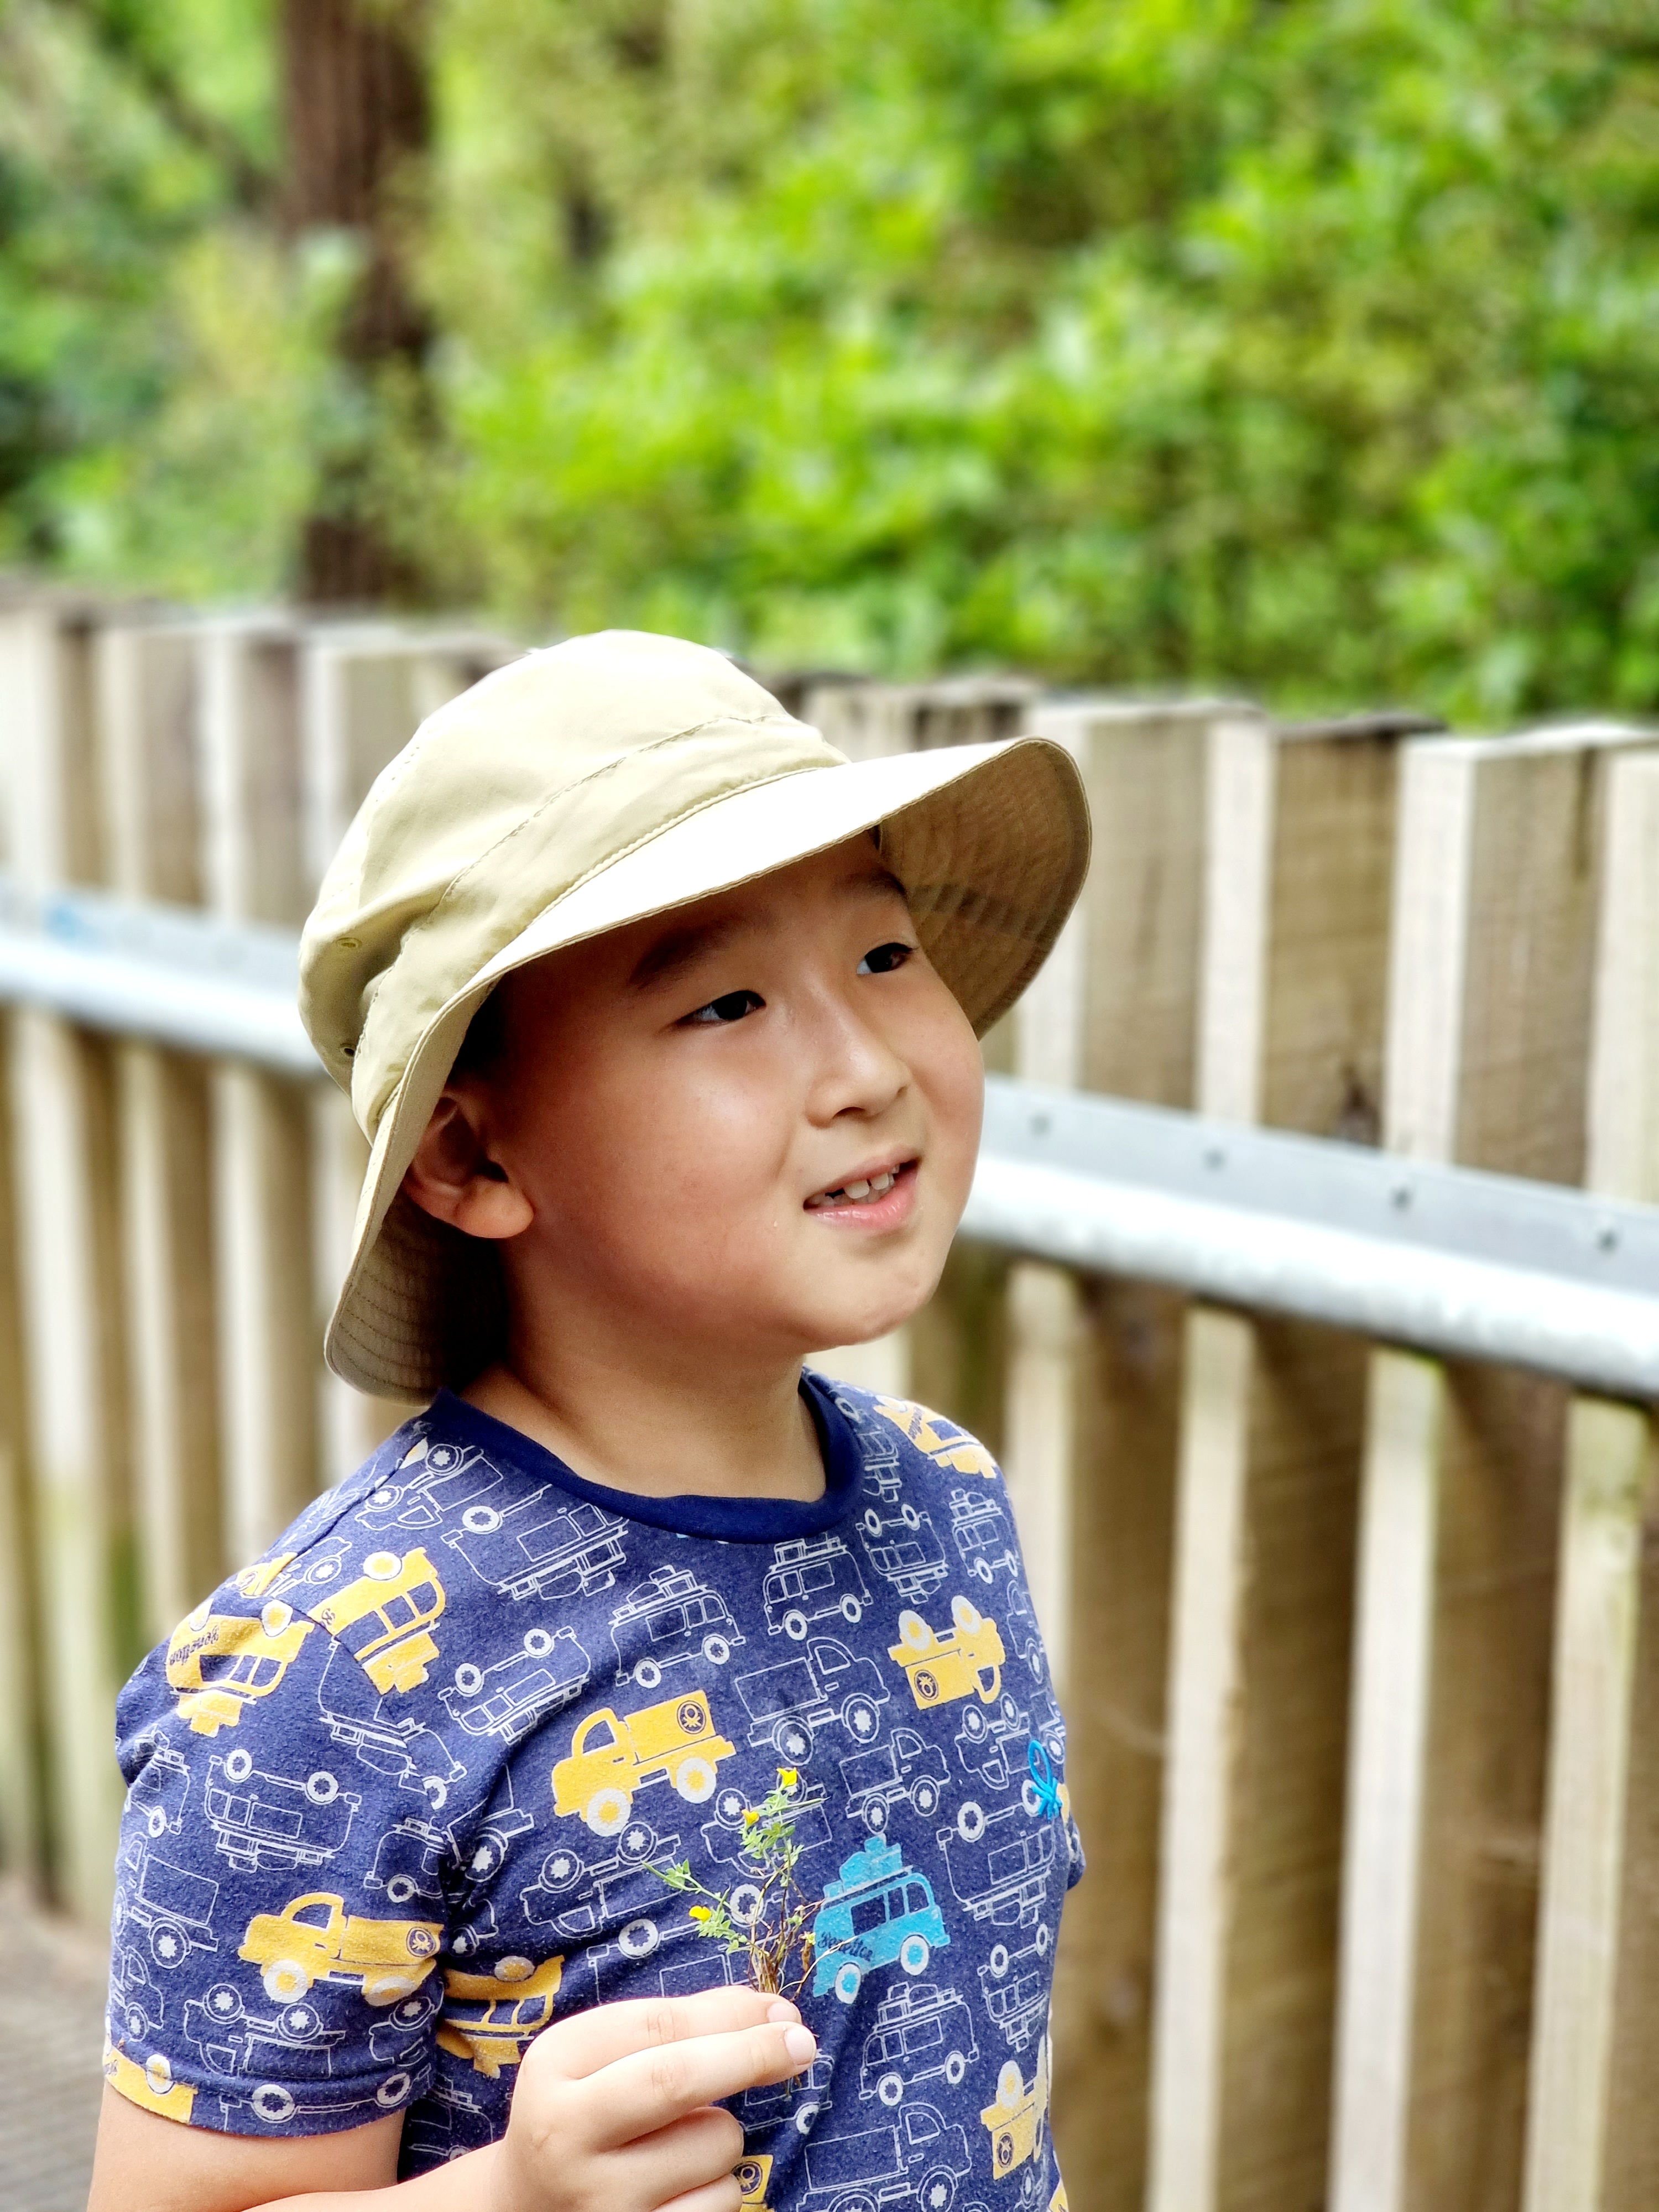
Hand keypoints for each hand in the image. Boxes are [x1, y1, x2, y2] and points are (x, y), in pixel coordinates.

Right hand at [488, 1987, 816, 2211]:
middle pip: (677, 2081)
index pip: (657, 2027)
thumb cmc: (588, 2111)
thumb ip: (678, 2025)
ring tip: (681, 2142)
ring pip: (712, 2146)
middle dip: (750, 2055)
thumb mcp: (605, 2055)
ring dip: (723, 2135)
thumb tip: (774, 2013)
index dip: (732, 2015)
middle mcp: (563, 2135)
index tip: (783, 2010)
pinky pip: (718, 2205)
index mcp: (555, 2065)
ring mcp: (595, 2202)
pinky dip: (718, 2189)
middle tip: (800, 2044)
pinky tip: (681, 2188)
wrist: (530, 2207)